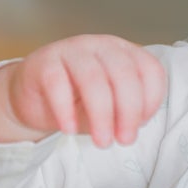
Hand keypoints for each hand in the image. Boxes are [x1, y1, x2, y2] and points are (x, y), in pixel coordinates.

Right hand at [6, 35, 166, 146]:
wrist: (36, 98)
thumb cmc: (78, 101)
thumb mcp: (109, 110)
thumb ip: (123, 115)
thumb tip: (129, 130)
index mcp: (125, 53)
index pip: (150, 70)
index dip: (151, 100)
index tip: (141, 125)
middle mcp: (101, 46)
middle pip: (124, 74)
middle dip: (128, 111)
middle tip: (124, 140)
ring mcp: (72, 50)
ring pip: (92, 79)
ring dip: (101, 115)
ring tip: (102, 141)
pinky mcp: (44, 62)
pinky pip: (57, 83)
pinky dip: (65, 110)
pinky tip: (69, 129)